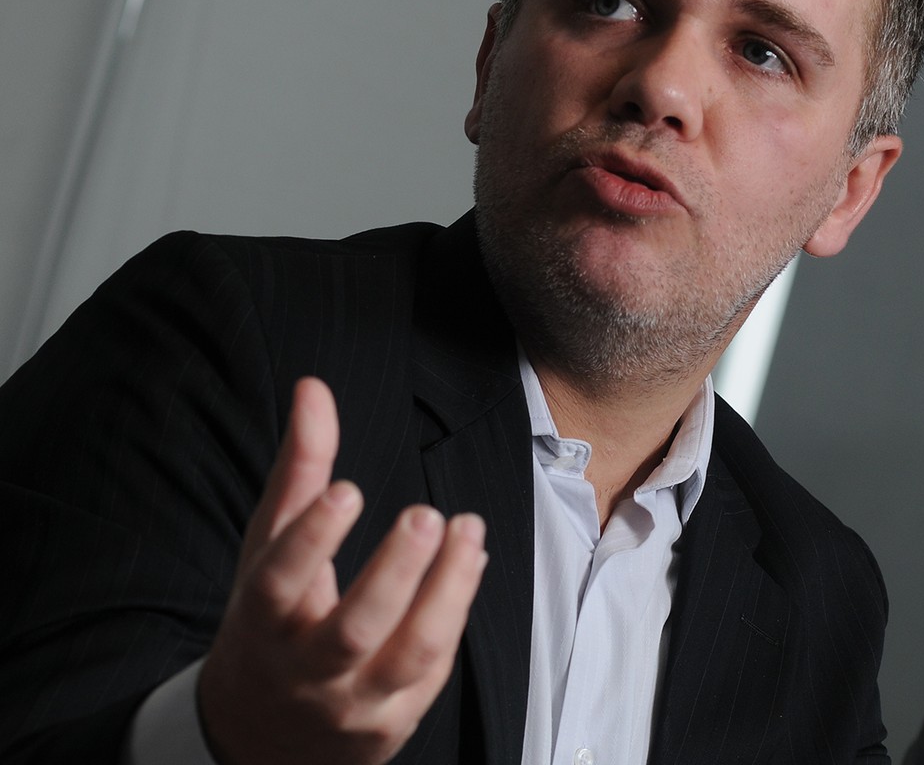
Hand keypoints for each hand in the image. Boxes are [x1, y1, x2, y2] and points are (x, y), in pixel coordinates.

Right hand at [198, 377, 487, 764]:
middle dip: (394, 572)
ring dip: (447, 593)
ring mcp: (353, 703)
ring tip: (468, 532)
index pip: (280, 582)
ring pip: (407, 656)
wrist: (260, 733)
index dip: (312, 537)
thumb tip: (313, 388)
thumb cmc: (268, 619)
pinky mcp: (393, 721)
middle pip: (352, 629)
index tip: (346, 489)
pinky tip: (468, 562)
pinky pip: (432, 670)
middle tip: (426, 514)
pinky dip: (454, 614)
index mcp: (263, 621)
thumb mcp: (268, 545)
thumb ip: (298, 467)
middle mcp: (305, 669)